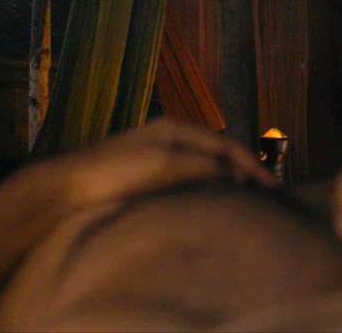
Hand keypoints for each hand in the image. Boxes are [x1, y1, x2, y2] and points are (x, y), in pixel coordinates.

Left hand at [38, 119, 276, 211]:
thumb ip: (203, 166)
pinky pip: (190, 186)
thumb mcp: (165, 164)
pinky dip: (209, 195)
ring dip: (228, 187)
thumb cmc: (114, 172)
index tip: (273, 190)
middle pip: (218, 157)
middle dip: (245, 176)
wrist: (69, 189)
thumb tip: (236, 176)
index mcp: (174, 129)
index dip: (252, 167)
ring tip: (249, 209)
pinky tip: (214, 212)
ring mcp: (158, 160)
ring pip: (205, 172)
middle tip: (269, 202)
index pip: (226, 145)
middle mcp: (168, 140)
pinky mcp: (148, 181)